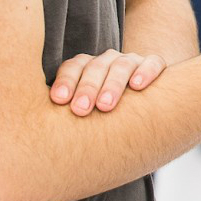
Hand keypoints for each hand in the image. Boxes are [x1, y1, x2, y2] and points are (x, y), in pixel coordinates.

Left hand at [49, 49, 166, 115]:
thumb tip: (45, 138)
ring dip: (112, 84)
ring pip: (121, 66)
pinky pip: (152, 63)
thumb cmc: (106, 116)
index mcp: (87, 68)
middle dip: (87, 88)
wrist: (146, 108)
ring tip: (105, 106)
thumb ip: (70, 115)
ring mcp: (132, 62)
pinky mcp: (155, 65)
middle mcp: (108, 61)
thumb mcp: (87, 113)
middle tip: (80, 110)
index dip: (66, 82)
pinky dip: (145, 71)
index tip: (59, 101)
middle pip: (96, 67)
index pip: (73, 67)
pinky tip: (138, 86)